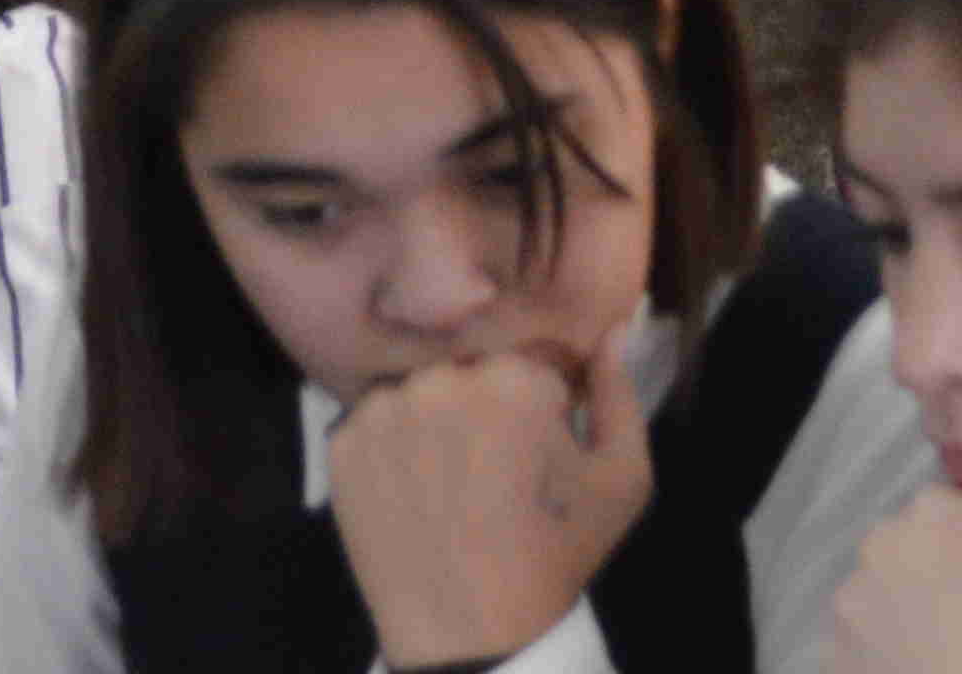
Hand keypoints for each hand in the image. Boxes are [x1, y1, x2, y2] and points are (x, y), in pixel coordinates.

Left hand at [326, 346, 648, 668]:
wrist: (470, 634)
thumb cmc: (554, 555)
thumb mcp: (621, 480)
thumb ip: (620, 392)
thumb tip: (614, 327)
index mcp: (515, 376)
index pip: (534, 358)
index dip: (544, 401)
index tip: (541, 445)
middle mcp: (441, 376)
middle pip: (473, 368)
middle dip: (488, 405)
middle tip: (494, 467)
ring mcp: (383, 408)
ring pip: (420, 390)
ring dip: (436, 419)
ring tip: (449, 479)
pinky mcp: (340, 442)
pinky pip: (374, 422)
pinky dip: (392, 446)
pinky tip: (412, 489)